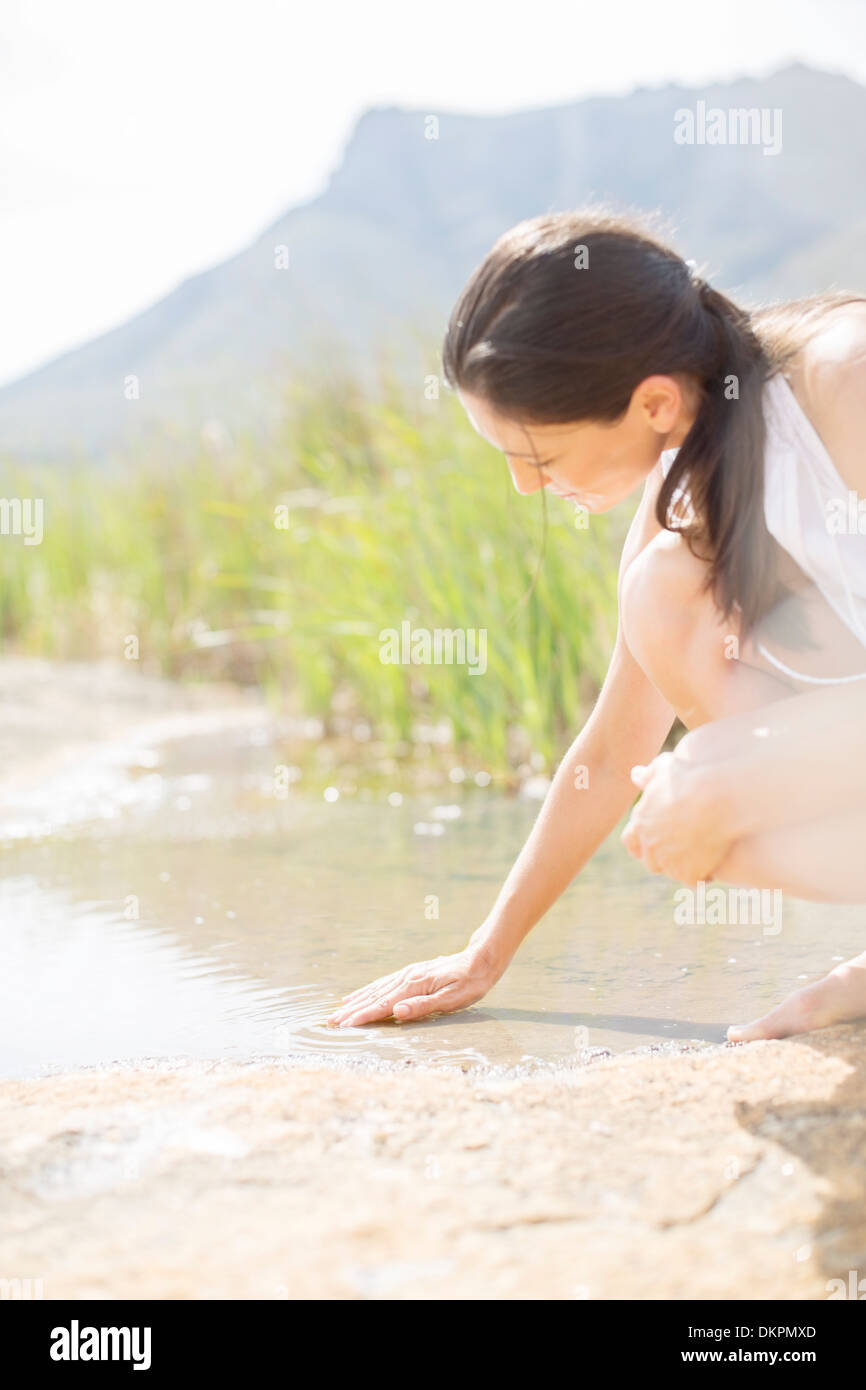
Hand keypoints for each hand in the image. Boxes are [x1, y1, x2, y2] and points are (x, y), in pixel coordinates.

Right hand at [327, 942, 502, 1027]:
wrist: (481, 959)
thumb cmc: (470, 983)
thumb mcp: (452, 999)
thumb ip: (423, 1007)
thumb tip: (397, 1012)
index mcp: (414, 986)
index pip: (383, 1005)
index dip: (363, 1016)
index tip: (345, 1026)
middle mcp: (406, 978)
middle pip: (374, 997)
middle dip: (352, 1010)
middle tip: (331, 1021)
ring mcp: (408, 974)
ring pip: (376, 989)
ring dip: (356, 1000)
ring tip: (339, 1009)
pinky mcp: (411, 973)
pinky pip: (383, 983)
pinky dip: (368, 990)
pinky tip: (360, 993)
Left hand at [620, 750, 730, 884]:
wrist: (716, 795)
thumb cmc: (692, 776)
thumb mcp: (666, 767)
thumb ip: (650, 774)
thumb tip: (635, 774)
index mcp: (641, 822)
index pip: (631, 841)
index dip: (641, 843)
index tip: (655, 842)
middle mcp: (651, 845)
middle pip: (651, 862)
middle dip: (664, 859)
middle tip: (683, 854)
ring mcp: (669, 861)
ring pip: (673, 873)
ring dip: (683, 869)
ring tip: (700, 862)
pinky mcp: (690, 872)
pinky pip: (693, 882)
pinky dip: (702, 877)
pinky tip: (712, 871)